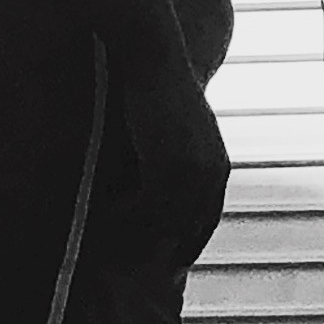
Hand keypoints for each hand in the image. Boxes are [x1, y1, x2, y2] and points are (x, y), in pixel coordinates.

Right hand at [120, 51, 230, 264]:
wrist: (157, 61)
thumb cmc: (162, 90)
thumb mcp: (177, 130)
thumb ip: (175, 157)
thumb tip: (157, 175)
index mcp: (219, 168)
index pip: (207, 219)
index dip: (189, 241)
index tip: (171, 261)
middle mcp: (211, 176)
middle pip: (187, 228)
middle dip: (162, 245)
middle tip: (133, 261)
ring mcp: (191, 174)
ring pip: (165, 223)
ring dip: (137, 232)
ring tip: (109, 234)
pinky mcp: (166, 168)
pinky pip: (145, 208)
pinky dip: (125, 215)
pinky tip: (104, 212)